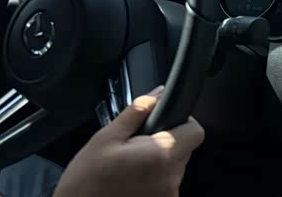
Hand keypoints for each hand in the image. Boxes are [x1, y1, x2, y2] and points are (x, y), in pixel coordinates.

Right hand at [53, 88, 204, 196]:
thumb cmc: (86, 181)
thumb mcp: (106, 138)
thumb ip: (137, 112)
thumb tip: (157, 94)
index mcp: (161, 154)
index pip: (195, 132)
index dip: (184, 122)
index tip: (165, 121)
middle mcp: (171, 177)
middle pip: (184, 149)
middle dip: (166, 141)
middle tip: (137, 145)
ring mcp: (168, 194)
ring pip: (174, 167)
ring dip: (159, 162)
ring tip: (130, 166)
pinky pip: (165, 184)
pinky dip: (153, 180)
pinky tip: (131, 181)